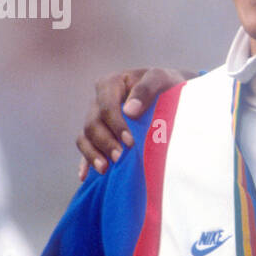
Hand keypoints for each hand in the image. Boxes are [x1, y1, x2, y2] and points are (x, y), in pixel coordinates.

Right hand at [75, 68, 190, 179]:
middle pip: (92, 124)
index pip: (106, 106)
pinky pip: (86, 148)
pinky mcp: (99, 134)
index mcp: (109, 84)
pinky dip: (85, 162)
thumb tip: (130, 111)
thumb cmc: (165, 85)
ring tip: (105, 169)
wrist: (170, 93)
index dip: (115, 125)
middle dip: (105, 143)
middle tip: (119, 158)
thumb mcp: (160, 79)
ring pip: (85, 137)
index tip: (130, 142)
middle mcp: (98, 101)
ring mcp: (96, 119)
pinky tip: (86, 176)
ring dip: (92, 154)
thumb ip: (146, 89)